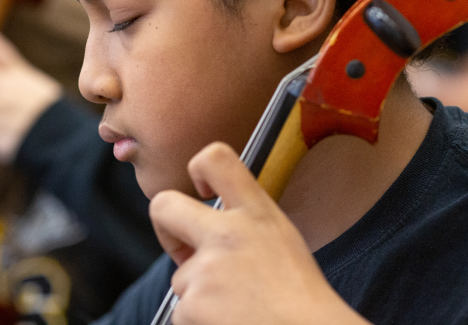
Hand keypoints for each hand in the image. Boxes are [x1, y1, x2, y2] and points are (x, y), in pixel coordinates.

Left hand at [149, 143, 370, 324]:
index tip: (202, 188)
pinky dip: (200, 322)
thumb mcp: (283, 240)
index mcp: (256, 213)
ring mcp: (205, 272)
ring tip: (238, 308)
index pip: (216, 158)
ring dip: (199, 295)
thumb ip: (246, 224)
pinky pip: (182, 313)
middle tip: (181, 247)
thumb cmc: (303, 300)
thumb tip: (208, 227)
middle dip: (165, 228)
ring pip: (181, 278)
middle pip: (164, 205)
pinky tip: (231, 323)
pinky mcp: (190, 309)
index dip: (198, 166)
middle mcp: (226, 234)